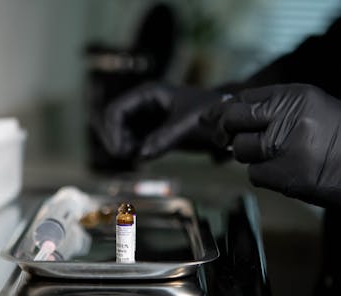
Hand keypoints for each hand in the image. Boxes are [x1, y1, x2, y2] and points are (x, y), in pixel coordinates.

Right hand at [92, 82, 226, 159]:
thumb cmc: (209, 115)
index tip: (121, 152)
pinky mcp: (153, 131)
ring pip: (121, 132)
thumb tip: (141, 155)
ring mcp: (147, 117)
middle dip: (115, 139)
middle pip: (114, 121)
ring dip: (123, 146)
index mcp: (148, 94)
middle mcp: (143, 104)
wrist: (227, 122)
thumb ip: (165, 138)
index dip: (113, 131)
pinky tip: (143, 157)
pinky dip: (133, 150)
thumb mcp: (187, 125)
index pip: (117, 110)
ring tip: (137, 156)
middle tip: (126, 157)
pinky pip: (133, 141)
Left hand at [202, 84, 340, 206]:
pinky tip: (287, 172)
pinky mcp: (287, 176)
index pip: (241, 100)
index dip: (224, 112)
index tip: (216, 120)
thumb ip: (271, 107)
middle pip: (232, 123)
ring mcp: (286, 147)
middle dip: (230, 133)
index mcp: (293, 95)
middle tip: (237, 140)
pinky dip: (265, 176)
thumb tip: (226, 112)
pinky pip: (255, 175)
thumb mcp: (310, 106)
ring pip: (241, 151)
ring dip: (253, 157)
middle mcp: (287, 117)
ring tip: (280, 157)